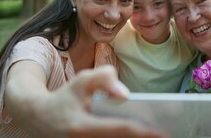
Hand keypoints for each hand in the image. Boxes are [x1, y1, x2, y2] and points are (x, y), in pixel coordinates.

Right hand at [6, 63, 167, 137]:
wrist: (38, 119)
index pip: (121, 130)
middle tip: (172, 134)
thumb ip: (101, 78)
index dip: (145, 132)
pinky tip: (141, 135)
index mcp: (82, 127)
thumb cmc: (64, 98)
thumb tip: (125, 93)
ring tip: (158, 134)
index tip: (165, 133)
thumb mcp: (79, 81)